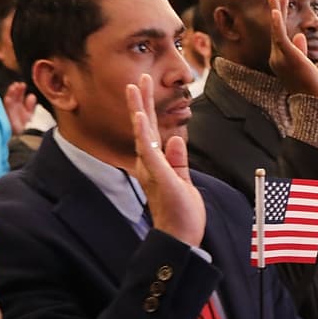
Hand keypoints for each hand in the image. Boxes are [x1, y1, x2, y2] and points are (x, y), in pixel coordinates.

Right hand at [3, 81, 37, 136]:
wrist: (17, 136)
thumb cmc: (21, 126)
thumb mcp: (28, 115)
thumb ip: (30, 106)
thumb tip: (32, 95)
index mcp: (17, 106)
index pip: (18, 96)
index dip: (20, 90)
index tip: (22, 84)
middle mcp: (11, 106)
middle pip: (13, 95)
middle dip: (16, 89)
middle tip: (19, 84)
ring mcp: (7, 109)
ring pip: (9, 98)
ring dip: (12, 92)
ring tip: (15, 86)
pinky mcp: (4, 113)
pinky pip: (6, 105)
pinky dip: (8, 99)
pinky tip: (11, 94)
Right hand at [127, 74, 204, 247]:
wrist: (179, 239)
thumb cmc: (180, 215)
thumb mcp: (182, 182)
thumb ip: (178, 161)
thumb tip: (176, 140)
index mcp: (156, 164)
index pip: (150, 132)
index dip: (146, 110)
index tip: (142, 89)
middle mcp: (150, 165)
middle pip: (144, 127)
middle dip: (140, 102)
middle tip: (136, 79)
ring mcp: (153, 170)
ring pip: (143, 134)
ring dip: (139, 110)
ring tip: (135, 88)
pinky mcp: (158, 177)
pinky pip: (150, 153)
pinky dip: (143, 134)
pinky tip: (139, 118)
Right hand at [265, 0, 317, 98]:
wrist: (314, 102)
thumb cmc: (312, 88)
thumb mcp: (305, 65)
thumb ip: (300, 50)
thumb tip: (298, 35)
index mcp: (279, 61)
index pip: (279, 36)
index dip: (280, 20)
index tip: (281, 6)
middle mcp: (275, 58)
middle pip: (275, 29)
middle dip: (276, 9)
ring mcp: (279, 57)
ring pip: (276, 29)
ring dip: (277, 9)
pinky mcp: (287, 56)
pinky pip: (279, 36)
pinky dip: (278, 22)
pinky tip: (277, 10)